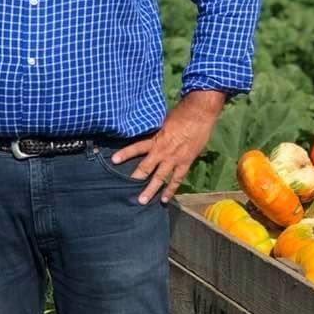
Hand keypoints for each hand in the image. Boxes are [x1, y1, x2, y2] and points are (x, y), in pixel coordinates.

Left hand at [111, 90, 225, 205]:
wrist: (199, 113)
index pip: (137, 147)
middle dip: (135, 178)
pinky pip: (177, 179)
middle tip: (125, 190)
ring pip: (160, 177)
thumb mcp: (164, 120)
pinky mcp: (186, 162)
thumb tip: (150, 133)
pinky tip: (165, 199)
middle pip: (146, 167)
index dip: (125, 154)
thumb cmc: (182, 113)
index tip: (113, 160)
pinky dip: (171, 190)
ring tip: (142, 201)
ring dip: (150, 190)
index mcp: (156, 139)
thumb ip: (157, 131)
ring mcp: (174, 159)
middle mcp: (162, 151)